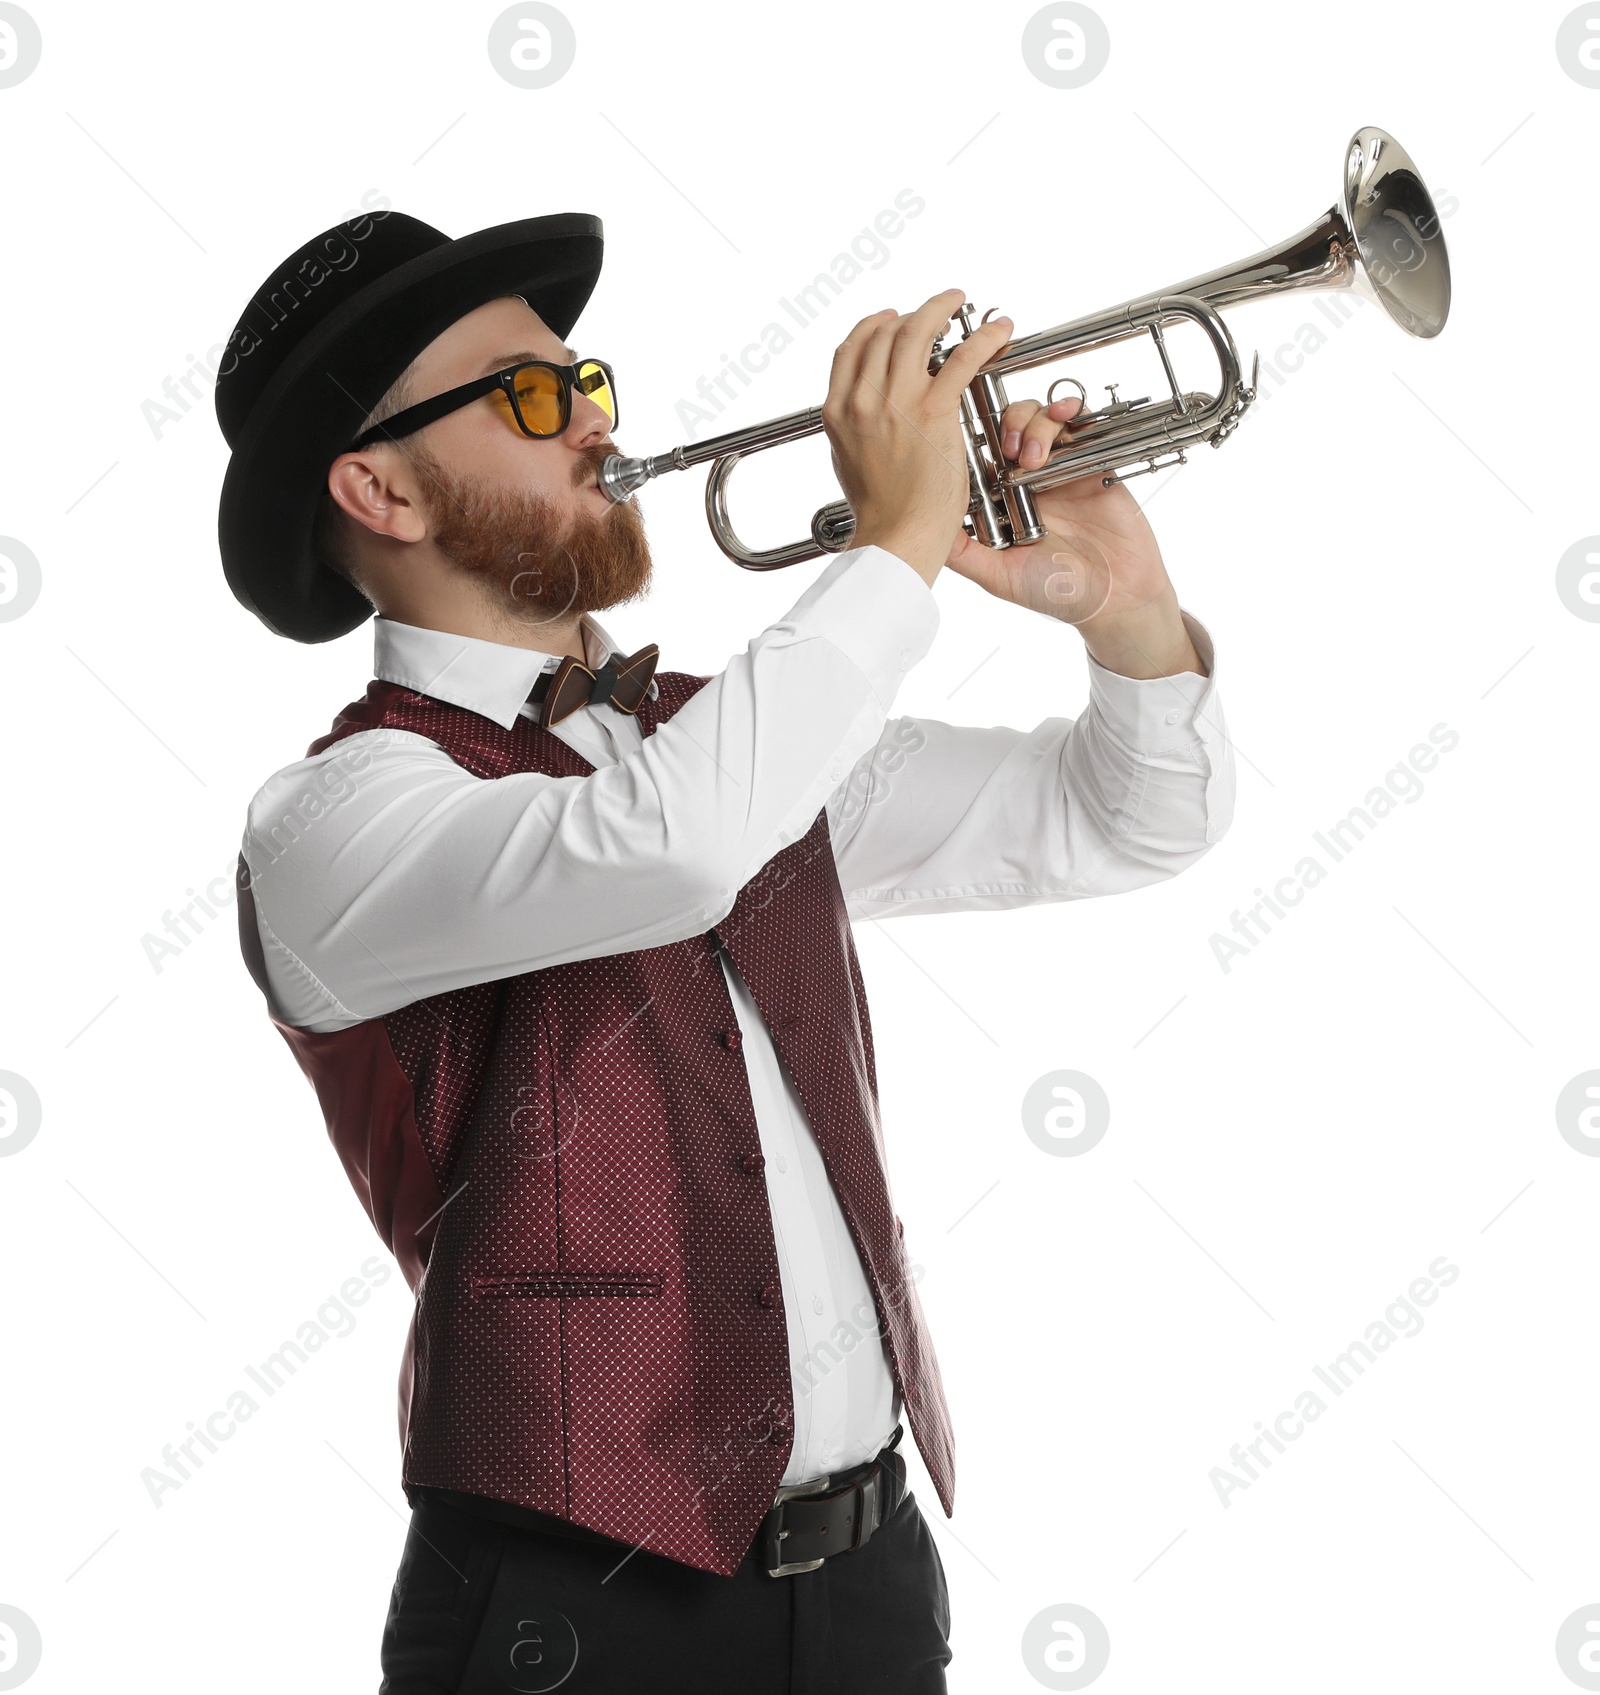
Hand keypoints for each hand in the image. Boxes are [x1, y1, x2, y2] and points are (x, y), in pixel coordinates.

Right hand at [822, 289, 1013, 585]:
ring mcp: (895, 402)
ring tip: (959, 302)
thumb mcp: (848, 463)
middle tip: (935, 310)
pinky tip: (999, 330)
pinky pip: (962, 357)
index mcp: (838, 411)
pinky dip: (984, 337)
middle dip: (912, 314)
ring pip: (917, 332)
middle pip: (884, 333)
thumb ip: (856, 430)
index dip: (874, 326)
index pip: (852, 349)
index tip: (892, 319)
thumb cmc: (880, 513)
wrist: (894, 536)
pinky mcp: (932, 409)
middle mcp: (862, 399)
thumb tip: (864, 416)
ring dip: (941, 308)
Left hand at [942, 393, 1204, 678]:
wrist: (1115, 598)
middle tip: (1008, 452)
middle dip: (1003, 427)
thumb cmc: (1055, 592)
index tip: (970, 444)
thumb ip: (961, 553)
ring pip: (1038, 418)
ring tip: (1034, 457)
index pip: (978, 456)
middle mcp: (1026, 480)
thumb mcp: (997, 576)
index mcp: (1000, 501)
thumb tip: (920, 530)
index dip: (970, 442)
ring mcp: (1058, 468)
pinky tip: (1064, 415)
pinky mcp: (1091, 460)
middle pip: (1006, 427)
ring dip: (1032, 424)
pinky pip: (1079, 421)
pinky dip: (1069, 409)